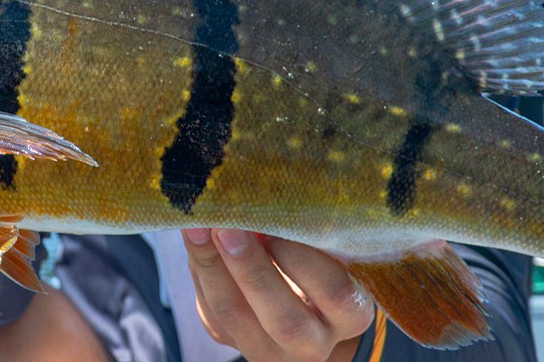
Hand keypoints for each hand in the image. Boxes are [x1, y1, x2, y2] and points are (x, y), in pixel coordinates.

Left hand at [182, 229, 378, 361]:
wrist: (302, 308)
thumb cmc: (323, 262)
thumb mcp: (331, 251)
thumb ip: (309, 232)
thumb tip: (269, 197)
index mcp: (350, 315)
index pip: (334, 292)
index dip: (302, 258)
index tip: (277, 223)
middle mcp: (313, 344)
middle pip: (284, 319)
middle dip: (251, 269)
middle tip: (229, 226)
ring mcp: (268, 349)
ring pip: (233, 316)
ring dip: (212, 266)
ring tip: (199, 226)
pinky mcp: (228, 339)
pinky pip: (209, 307)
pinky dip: (199, 268)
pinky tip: (193, 236)